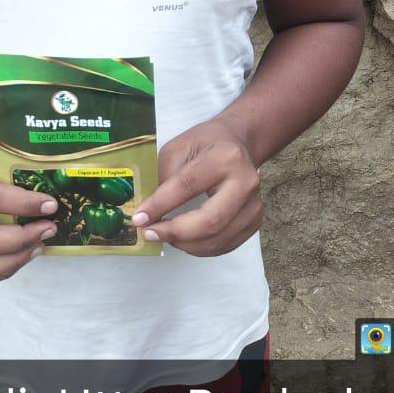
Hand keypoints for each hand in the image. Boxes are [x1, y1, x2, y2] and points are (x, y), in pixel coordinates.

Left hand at [130, 119, 262, 255]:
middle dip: (175, 233)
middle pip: (210, 221)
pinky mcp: (255, 222)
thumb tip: (149, 214)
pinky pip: (224, 245)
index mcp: (226, 158)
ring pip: (217, 238)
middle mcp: (246, 183)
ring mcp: (254, 205)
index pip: (188, 186)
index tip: (139, 219)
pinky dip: (199, 248)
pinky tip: (183, 239)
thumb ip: (164, 178)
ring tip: (163, 235)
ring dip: (184, 244)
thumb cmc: (205, 144)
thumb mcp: (178, 148)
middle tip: (149, 234)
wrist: (238, 144)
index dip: (161, 206)